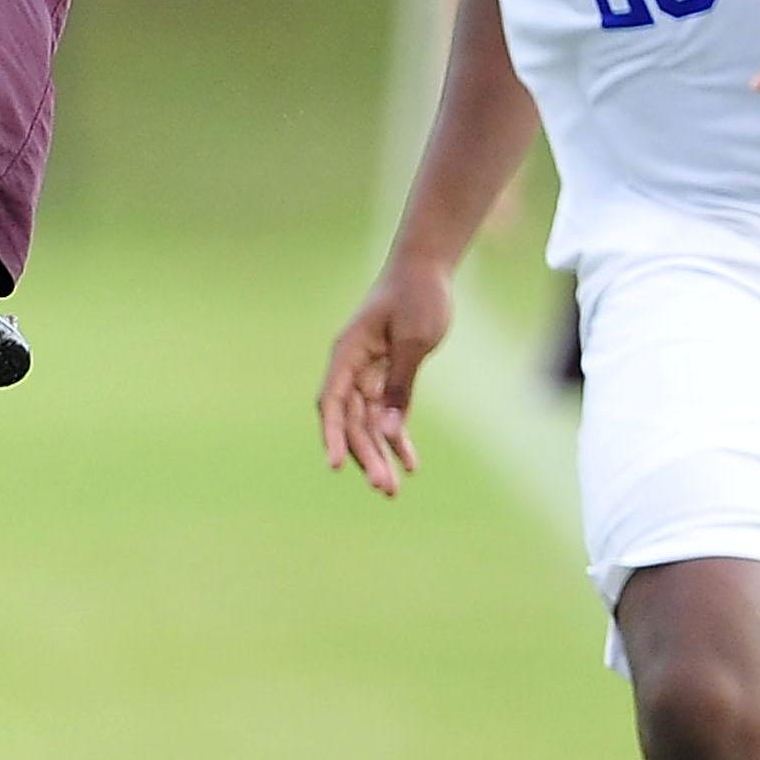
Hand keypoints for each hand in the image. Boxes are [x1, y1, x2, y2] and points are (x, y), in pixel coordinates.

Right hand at [319, 259, 456, 498]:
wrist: (426, 270)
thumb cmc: (417, 296)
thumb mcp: (413, 340)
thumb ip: (399, 385)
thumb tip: (387, 430)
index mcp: (347, 354)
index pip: (333, 402)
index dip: (333, 436)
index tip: (336, 466)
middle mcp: (352, 368)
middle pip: (352, 421)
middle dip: (366, 457)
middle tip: (385, 489)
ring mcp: (368, 375)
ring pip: (368, 424)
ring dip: (380, 455)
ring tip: (393, 489)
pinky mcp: (388, 378)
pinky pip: (388, 415)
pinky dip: (398, 438)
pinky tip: (410, 464)